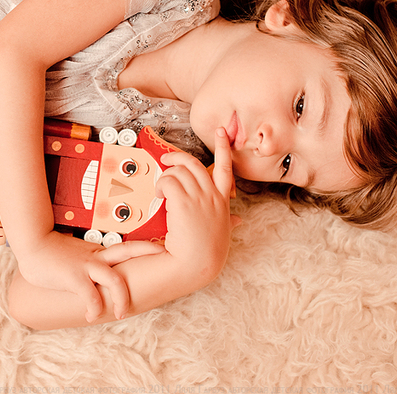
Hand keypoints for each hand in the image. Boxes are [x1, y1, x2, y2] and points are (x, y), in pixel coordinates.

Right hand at [15, 232, 163, 322]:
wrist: (32, 242)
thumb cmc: (50, 250)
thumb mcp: (75, 254)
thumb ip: (87, 261)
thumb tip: (96, 272)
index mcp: (98, 252)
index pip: (128, 247)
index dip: (146, 248)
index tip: (162, 251)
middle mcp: (96, 257)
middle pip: (129, 252)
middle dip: (148, 253)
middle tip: (166, 265)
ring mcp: (86, 266)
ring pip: (114, 280)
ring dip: (122, 299)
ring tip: (120, 314)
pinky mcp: (73, 277)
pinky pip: (89, 295)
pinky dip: (94, 308)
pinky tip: (91, 316)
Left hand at [156, 128, 239, 276]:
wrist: (197, 264)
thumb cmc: (208, 252)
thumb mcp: (223, 233)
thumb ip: (229, 222)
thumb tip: (237, 221)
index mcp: (222, 200)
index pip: (226, 167)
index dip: (223, 147)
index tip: (221, 133)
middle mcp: (212, 195)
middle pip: (194, 164)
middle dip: (177, 157)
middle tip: (166, 160)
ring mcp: (199, 197)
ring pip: (179, 171)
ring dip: (166, 177)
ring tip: (161, 191)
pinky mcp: (183, 201)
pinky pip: (169, 181)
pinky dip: (161, 185)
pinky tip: (159, 196)